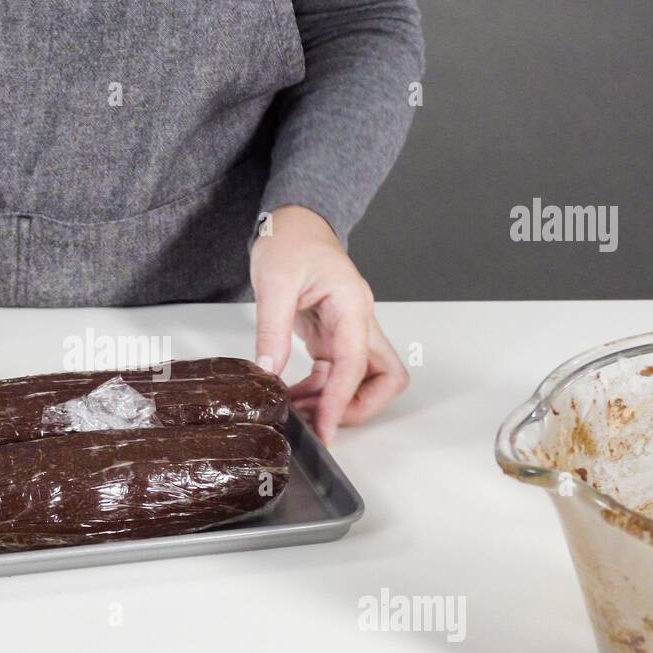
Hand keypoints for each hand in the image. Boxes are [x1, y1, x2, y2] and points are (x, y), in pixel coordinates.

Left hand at [251, 205, 407, 443]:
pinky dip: (319, 391)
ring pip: (362, 380)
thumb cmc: (291, 241)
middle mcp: (358, 321)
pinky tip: (292, 396)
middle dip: (358, 406)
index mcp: (352, 305)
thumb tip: (268, 371)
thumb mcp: (274, 282)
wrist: (294, 223)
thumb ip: (272, 329)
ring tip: (295, 413)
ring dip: (334, 402)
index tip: (325, 428)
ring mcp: (348, 331)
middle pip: (383, 378)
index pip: (356, 364)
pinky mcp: (332, 337)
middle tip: (322, 422)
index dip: (341, 401)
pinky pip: (336, 374)